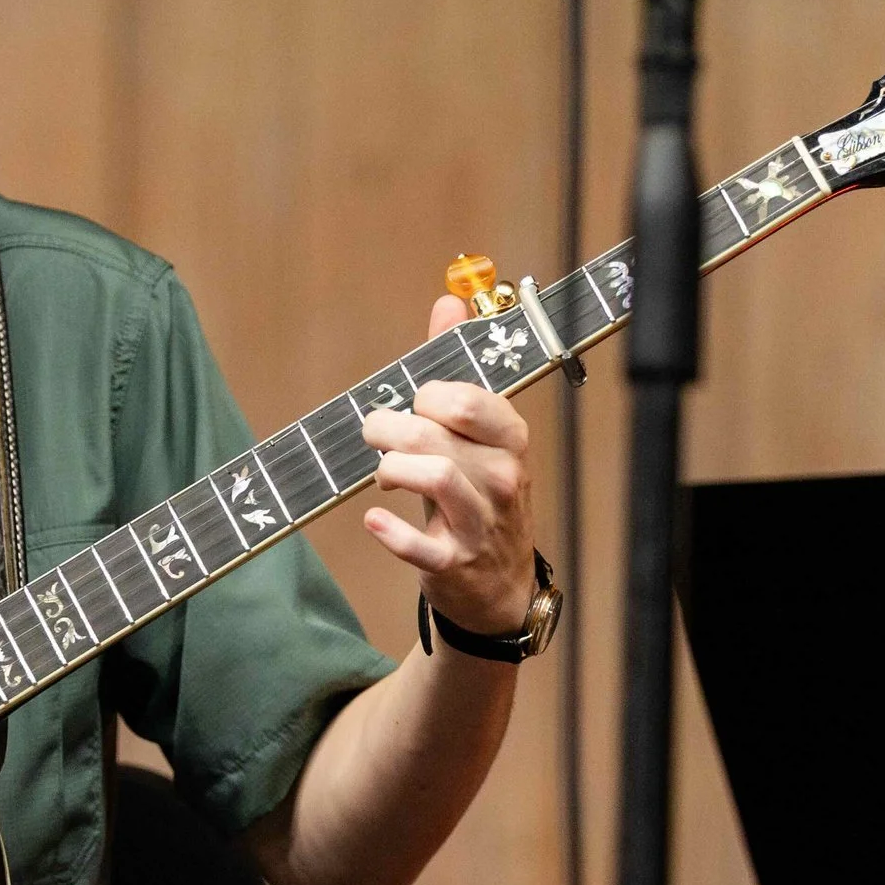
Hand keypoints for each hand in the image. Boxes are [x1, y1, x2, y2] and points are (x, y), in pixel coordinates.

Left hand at [361, 296, 537, 638]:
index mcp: (510, 438)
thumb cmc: (481, 492)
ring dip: (390, 469)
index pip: (465, 398)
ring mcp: (480, 522)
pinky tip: (375, 520)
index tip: (414, 405)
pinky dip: (390, 532)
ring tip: (383, 474)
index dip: (426, 396)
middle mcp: (502, 477)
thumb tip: (448, 301)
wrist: (499, 583)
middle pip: (433, 434)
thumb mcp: (479, 431)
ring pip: (432, 477)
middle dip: (388, 428)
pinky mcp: (454, 563)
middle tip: (374, 435)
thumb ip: (459, 366)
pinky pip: (419, 545)